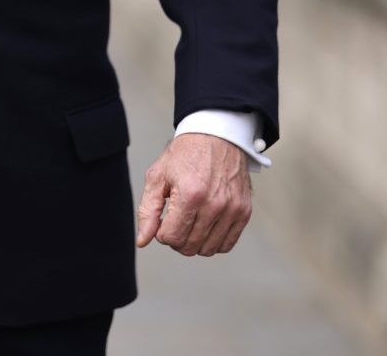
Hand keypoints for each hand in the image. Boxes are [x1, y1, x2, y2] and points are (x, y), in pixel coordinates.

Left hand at [136, 133, 252, 256]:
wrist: (216, 136)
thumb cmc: (186, 154)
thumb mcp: (157, 177)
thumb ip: (147, 211)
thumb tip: (142, 240)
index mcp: (190, 194)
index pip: (171, 237)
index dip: (161, 233)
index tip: (163, 221)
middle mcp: (214, 204)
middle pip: (189, 246)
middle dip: (176, 239)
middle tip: (174, 222)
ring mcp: (232, 209)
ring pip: (208, 249)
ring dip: (194, 242)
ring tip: (189, 223)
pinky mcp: (244, 212)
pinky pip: (227, 244)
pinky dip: (213, 242)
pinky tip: (205, 228)